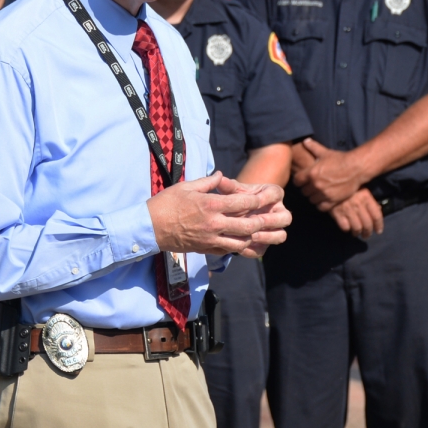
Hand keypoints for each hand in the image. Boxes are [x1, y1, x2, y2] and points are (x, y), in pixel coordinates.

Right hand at [148, 172, 290, 256]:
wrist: (149, 228)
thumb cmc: (165, 204)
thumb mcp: (186, 186)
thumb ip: (208, 182)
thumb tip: (221, 176)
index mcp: (210, 204)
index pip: (242, 202)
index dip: (259, 199)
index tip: (271, 196)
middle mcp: (214, 223)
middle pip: (247, 225)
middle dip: (265, 221)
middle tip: (277, 217)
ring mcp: (210, 239)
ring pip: (242, 241)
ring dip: (257, 237)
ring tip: (269, 233)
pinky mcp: (206, 248)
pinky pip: (229, 251)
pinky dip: (242, 248)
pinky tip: (250, 245)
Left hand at [217, 176, 290, 256]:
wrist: (232, 212)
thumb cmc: (235, 197)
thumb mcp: (232, 191)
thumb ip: (228, 186)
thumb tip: (219, 178)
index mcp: (273, 194)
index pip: (275, 194)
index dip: (265, 198)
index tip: (252, 201)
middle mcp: (279, 211)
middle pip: (285, 218)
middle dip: (271, 220)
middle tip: (255, 221)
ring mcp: (275, 229)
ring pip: (280, 236)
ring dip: (266, 237)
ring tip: (250, 236)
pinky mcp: (265, 243)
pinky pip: (264, 249)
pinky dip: (253, 249)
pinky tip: (241, 247)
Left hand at [292, 138, 366, 208]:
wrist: (356, 168)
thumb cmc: (340, 159)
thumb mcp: (325, 152)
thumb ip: (313, 147)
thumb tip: (306, 140)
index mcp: (311, 173)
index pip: (296, 181)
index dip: (299, 181)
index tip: (302, 180)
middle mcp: (316, 184)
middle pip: (303, 192)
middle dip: (306, 189)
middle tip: (311, 186)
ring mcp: (324, 193)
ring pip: (311, 200)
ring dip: (314, 197)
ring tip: (318, 193)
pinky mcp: (332, 200)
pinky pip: (321, 207)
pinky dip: (321, 205)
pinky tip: (324, 200)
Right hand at [326, 188, 384, 238]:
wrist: (329, 185)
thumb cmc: (348, 188)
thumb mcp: (361, 189)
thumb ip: (370, 200)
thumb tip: (379, 209)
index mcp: (366, 197)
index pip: (376, 215)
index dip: (379, 225)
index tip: (378, 231)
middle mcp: (358, 204)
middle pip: (367, 224)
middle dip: (368, 232)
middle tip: (366, 235)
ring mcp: (347, 210)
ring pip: (357, 228)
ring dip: (357, 233)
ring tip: (356, 233)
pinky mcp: (337, 214)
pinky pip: (345, 227)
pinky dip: (347, 229)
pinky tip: (347, 228)